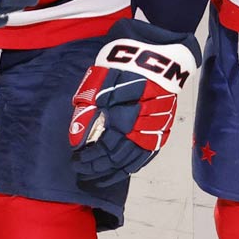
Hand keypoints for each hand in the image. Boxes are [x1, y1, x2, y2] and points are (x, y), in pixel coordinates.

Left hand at [68, 19, 200, 186]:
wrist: (154, 59)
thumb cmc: (121, 70)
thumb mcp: (97, 89)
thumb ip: (86, 115)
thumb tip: (76, 141)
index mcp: (121, 121)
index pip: (102, 151)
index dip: (88, 160)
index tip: (75, 162)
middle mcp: (139, 131)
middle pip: (116, 159)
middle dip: (97, 168)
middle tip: (83, 172)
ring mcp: (153, 133)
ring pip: (132, 161)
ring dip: (114, 172)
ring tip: (100, 178)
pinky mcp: (162, 130)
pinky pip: (147, 155)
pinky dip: (133, 166)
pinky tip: (122, 170)